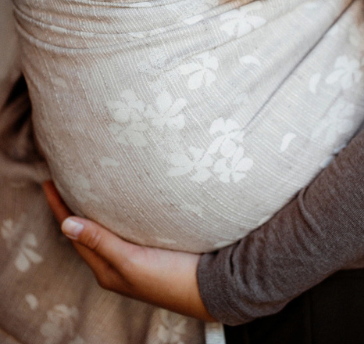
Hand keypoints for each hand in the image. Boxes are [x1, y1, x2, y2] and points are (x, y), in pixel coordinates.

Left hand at [42, 181, 214, 321]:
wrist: (211, 288)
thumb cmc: (171, 278)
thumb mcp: (132, 260)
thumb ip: (101, 242)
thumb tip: (65, 224)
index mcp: (107, 270)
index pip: (75, 234)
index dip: (60, 209)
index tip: (48, 182)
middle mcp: (117, 264)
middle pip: (87, 231)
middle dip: (73, 208)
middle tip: (63, 180)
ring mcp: (134, 257)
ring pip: (106, 229)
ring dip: (94, 210)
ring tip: (86, 186)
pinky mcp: (152, 249)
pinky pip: (124, 228)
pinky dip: (115, 213)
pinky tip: (122, 201)